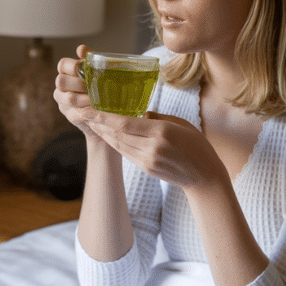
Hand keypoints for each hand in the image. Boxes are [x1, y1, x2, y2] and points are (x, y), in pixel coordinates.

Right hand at [53, 44, 102, 141]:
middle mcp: (61, 87)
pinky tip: (97, 109)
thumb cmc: (99, 85)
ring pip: (69, 99)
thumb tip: (80, 48)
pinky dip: (88, 111)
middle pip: (61, 81)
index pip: (62, 65)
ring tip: (98, 98)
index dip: (72, 66)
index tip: (86, 69)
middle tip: (92, 86)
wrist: (106, 109)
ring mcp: (63, 102)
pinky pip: (75, 114)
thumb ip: (89, 60)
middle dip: (78, 83)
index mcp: (66, 72)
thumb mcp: (96, 71)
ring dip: (85, 98)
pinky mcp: (70, 115)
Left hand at [84, 109, 230, 192]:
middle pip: (117, 133)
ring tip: (89, 120)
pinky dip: (114, 142)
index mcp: (161, 132)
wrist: (204, 177)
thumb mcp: (180, 124)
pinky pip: (126, 152)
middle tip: (81, 111)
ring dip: (103, 132)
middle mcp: (151, 148)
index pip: (125, 123)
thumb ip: (157, 118)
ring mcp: (147, 160)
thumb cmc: (196, 145)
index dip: (103, 116)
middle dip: (97, 122)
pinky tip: (106, 133)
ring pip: (118, 144)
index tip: (88, 108)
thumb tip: (139, 114)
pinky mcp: (146, 168)